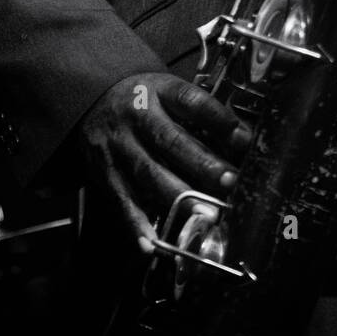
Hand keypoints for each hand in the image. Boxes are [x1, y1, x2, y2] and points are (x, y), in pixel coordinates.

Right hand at [73, 71, 250, 252]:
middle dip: (202, 163)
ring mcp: (120, 147)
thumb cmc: (145, 100)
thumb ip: (199, 113)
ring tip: (206, 214)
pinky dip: (137, 224)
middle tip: (230, 181)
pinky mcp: (106, 174)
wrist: (92, 101)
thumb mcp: (168, 91)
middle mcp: (138, 117)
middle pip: (171, 140)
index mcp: (159, 91)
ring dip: (179, 196)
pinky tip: (152, 244)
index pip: (191, 101)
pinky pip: (123, 201)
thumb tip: (242, 141)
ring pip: (149, 173)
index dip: (218, 119)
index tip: (245, 139)